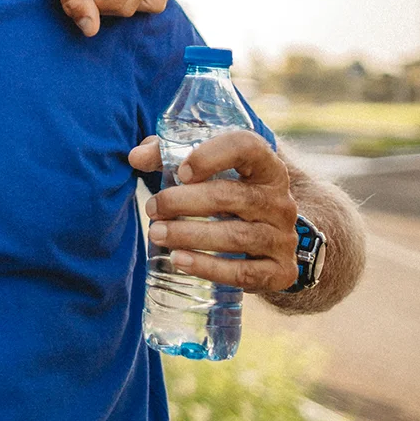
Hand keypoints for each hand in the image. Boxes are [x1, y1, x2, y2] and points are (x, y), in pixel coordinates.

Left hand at [130, 133, 299, 292]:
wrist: (269, 244)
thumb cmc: (228, 197)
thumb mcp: (206, 171)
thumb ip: (170, 156)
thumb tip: (136, 157)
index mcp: (266, 168)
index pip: (247, 147)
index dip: (212, 155)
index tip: (180, 171)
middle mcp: (281, 201)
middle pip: (232, 196)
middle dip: (184, 202)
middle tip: (152, 208)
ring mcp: (284, 238)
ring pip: (237, 236)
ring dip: (190, 234)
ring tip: (155, 233)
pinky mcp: (280, 272)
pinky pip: (244, 273)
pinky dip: (209, 268)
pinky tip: (178, 260)